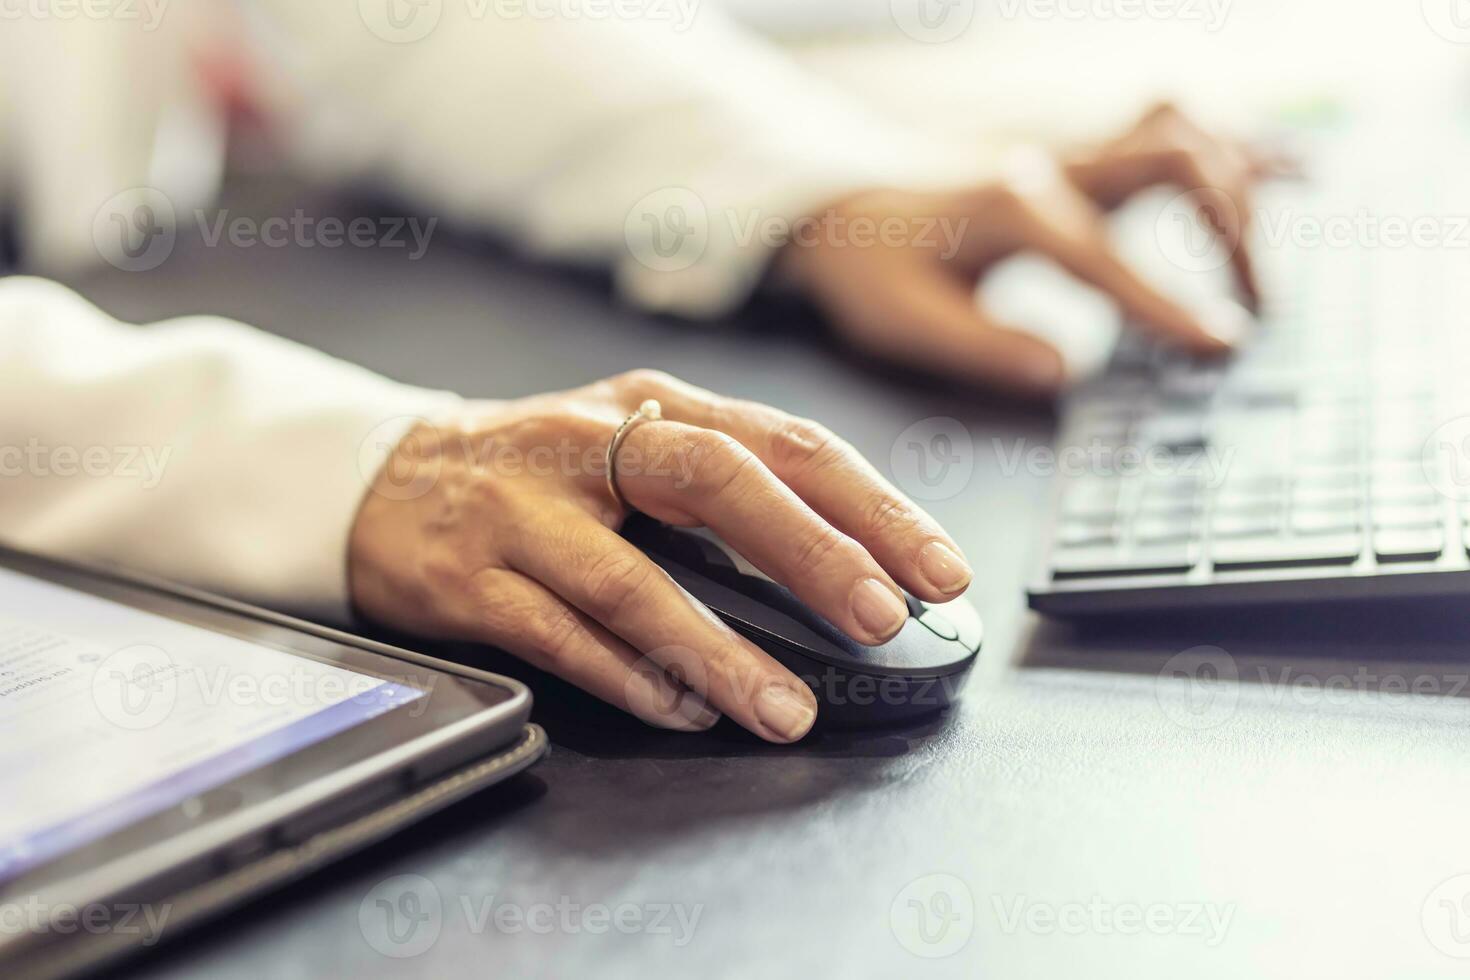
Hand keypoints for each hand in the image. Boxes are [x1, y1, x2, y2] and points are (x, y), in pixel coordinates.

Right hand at [348, 369, 971, 742]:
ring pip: (632, 580)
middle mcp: (589, 441)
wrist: (384, 479)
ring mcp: (525, 508)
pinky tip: (683, 710)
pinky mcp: (471, 577)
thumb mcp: (628, 444)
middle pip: (715, 482)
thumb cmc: (535, 470)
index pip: (782, 442)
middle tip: (879, 617)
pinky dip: (627, 678)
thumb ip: (721, 492)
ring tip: (784, 709)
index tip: (936, 568)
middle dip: (809, 551)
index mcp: (650, 404)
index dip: (869, 505)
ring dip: (717, 651)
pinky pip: (558, 635)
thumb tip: (844, 565)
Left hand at [777, 104, 1264, 396]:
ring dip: (1237, 178)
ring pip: (1179, 128)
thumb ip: (982, 349)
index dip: (1168, 304)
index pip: (1107, 259)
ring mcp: (1066, 156)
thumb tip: (1062, 372)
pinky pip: (1166, 129)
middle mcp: (1050, 170)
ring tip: (1270, 245)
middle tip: (1255, 304)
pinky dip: (1226, 147)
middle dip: (1232, 228)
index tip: (1221, 345)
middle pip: (1174, 162)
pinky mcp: (1076, 160)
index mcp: (1012, 212)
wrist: (838, 211)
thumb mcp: (906, 322)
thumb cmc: (870, 270)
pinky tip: (1278, 168)